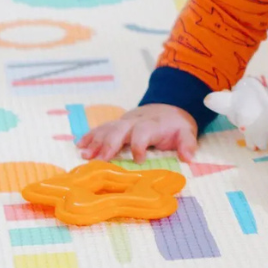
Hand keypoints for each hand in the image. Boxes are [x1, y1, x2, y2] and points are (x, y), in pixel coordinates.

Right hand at [77, 104, 197, 164]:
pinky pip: (102, 128)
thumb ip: (188, 144)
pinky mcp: (117, 124)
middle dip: (109, 144)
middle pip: (120, 129)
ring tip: (84, 154)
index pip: (143, 132)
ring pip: (107, 128)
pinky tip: (79, 144)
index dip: (139, 144)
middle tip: (98, 159)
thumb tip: (188, 158)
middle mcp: (135, 121)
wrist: (168, 107)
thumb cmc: (175, 125)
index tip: (138, 160)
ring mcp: (124, 122)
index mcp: (153, 125)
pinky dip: (90, 135)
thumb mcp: (186, 132)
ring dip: (95, 141)